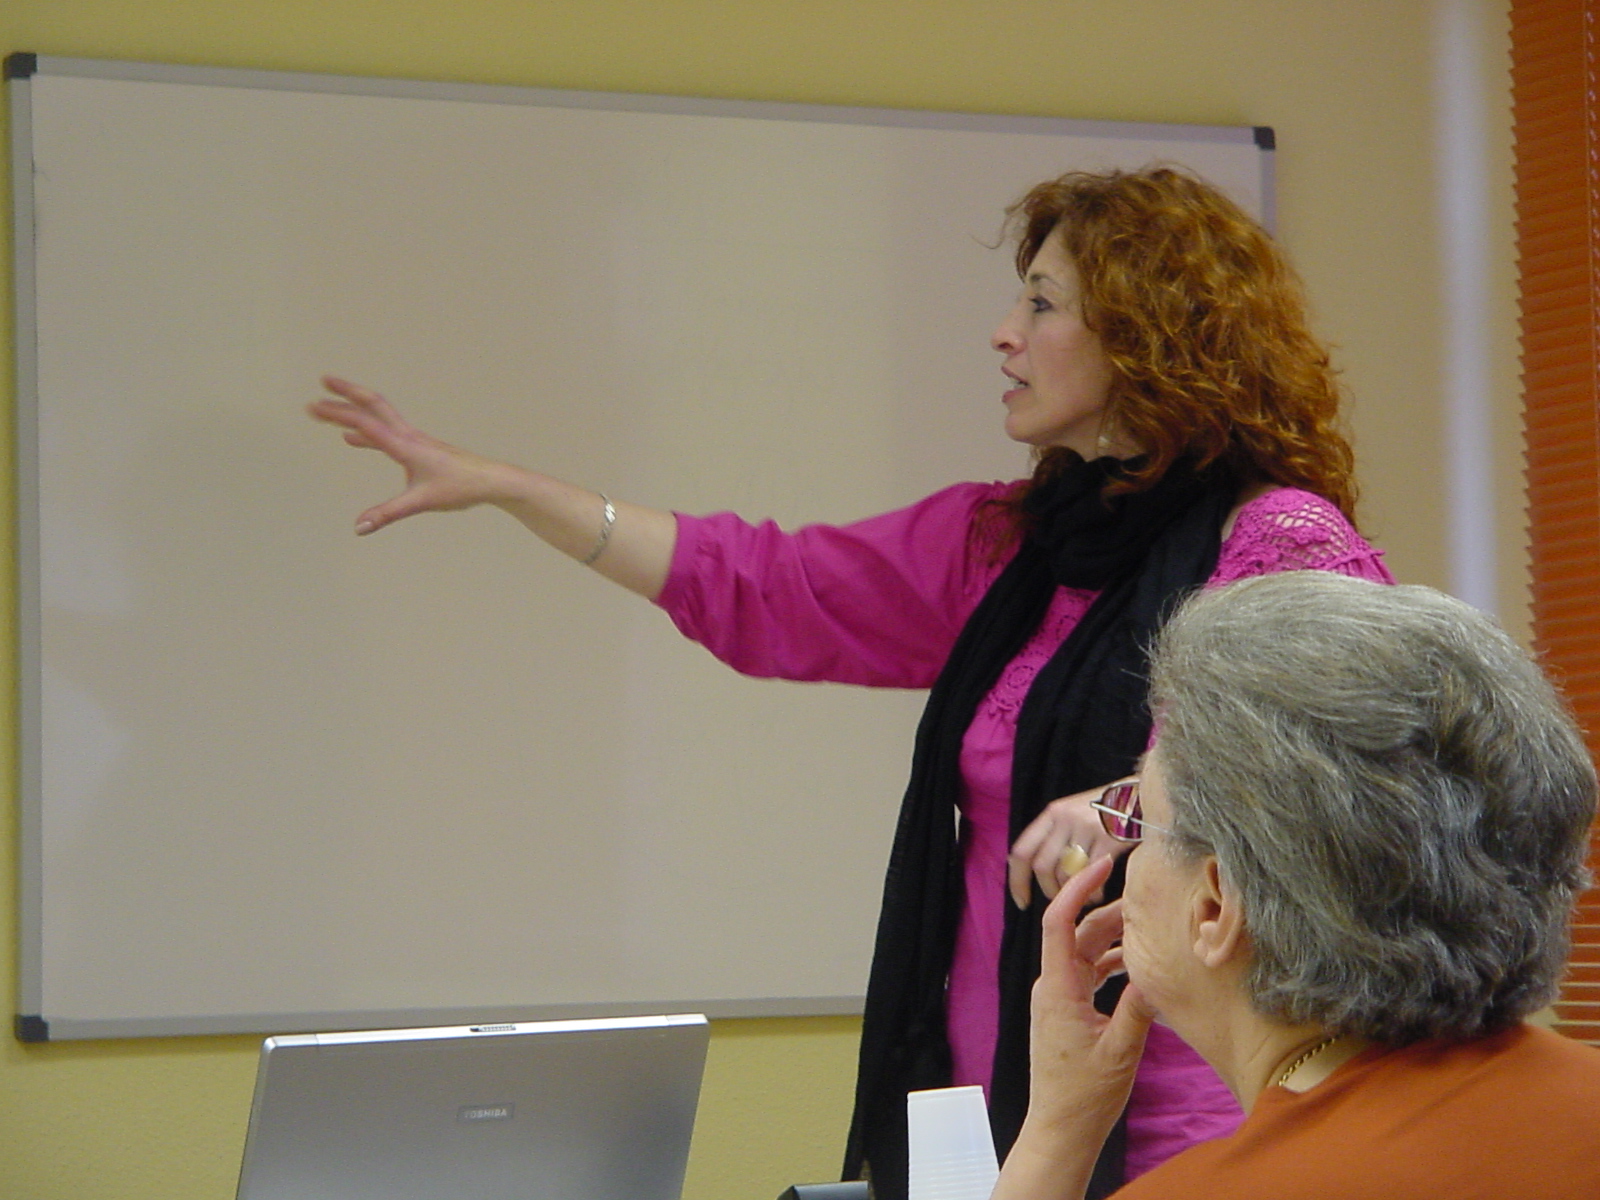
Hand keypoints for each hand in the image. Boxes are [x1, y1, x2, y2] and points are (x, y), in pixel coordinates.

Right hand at [308, 376, 509, 533]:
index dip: (337, 415)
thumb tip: (359, 526)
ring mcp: (413, 440)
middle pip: (373, 405)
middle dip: (346, 392)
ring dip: (353, 409)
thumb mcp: (421, 502)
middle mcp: (408, 436)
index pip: (365, 424)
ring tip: (329, 408)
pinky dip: (366, 433)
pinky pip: (386, 433)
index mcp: (405, 445)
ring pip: (379, 416)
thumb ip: (388, 514)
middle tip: (323, 380)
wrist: (490, 480)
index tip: (313, 407)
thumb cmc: (460, 487)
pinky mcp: (418, 448)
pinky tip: (352, 439)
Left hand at [991, 857, 1154, 1199]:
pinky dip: (1113, 963)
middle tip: (1148, 898)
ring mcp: (1059, 997)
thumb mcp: (1121, 1051)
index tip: (1103, 865)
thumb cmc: (1085, 1095)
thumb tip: (1159, 969)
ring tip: (1151, 928)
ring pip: (1086, 952)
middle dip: (1110, 911)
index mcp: (1058, 988)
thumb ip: (1139, 1008)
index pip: (1059, 922)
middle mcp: (1053, 986)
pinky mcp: (1068, 1009)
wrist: (1061, 1128)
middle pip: (1079, 933)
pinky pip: (1089, 973)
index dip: (1077, 888)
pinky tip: (1140, 964)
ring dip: (1115, 938)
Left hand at [1008, 781, 1134, 907]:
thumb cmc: (1110, 811)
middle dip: (1050, 890)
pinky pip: (1091, 874)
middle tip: (1064, 898)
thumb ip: (1058, 837)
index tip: (1022, 902)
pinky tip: (1099, 894)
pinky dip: (1093, 892)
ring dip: (1073, 893)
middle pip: (1042, 866)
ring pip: (1066, 873)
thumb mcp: (1076, 814)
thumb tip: (1043, 874)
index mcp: (1052, 813)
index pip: (1022, 850)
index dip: (1017, 881)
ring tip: (1086, 897)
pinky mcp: (1108, 836)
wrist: (1144, 793)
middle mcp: (1064, 817)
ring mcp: (1086, 825)